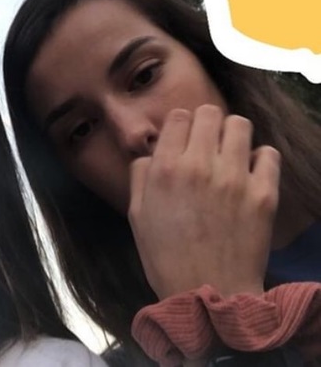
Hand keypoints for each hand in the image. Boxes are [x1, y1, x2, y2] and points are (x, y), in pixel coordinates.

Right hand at [128, 104, 279, 300]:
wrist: (208, 293)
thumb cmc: (165, 256)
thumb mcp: (136, 214)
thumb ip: (140, 174)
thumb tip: (151, 152)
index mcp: (166, 168)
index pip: (179, 116)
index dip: (180, 124)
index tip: (182, 138)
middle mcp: (199, 165)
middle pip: (209, 113)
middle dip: (206, 123)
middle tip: (206, 143)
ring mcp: (235, 178)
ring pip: (240, 125)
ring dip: (232, 135)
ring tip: (229, 154)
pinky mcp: (264, 194)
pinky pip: (269, 154)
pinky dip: (259, 158)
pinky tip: (250, 172)